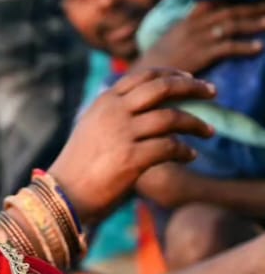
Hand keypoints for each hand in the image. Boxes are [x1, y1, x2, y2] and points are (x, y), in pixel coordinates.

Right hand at [49, 68, 214, 225]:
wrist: (60, 199)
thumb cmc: (77, 170)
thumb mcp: (91, 130)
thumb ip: (113, 114)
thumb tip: (141, 107)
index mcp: (105, 102)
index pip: (146, 75)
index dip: (173, 74)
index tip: (190, 80)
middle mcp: (114, 112)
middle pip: (163, 87)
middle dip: (193, 87)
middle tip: (212, 93)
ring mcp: (123, 135)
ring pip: (172, 117)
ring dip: (196, 124)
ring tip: (208, 132)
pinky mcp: (131, 160)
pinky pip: (169, 148)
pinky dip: (184, 151)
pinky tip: (191, 156)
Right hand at [141, 0, 264, 74]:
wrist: (136, 85)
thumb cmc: (149, 73)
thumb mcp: (164, 48)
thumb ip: (181, 38)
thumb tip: (194, 41)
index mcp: (183, 24)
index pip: (212, 4)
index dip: (232, 1)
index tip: (248, 1)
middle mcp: (190, 27)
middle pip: (226, 12)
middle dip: (249, 10)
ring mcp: (195, 40)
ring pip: (230, 24)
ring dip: (252, 23)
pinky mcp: (200, 55)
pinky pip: (228, 46)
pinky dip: (245, 46)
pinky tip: (257, 47)